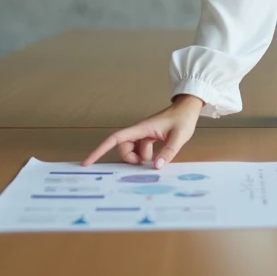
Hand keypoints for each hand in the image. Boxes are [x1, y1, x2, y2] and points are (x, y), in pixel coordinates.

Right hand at [80, 94, 202, 169]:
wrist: (188, 108)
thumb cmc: (183, 119)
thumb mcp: (179, 137)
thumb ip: (168, 152)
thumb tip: (155, 167)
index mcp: (141, 128)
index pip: (115, 139)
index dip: (100, 149)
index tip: (87, 162)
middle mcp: (139, 131)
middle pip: (123, 147)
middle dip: (129, 159)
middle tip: (145, 165)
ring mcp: (143, 134)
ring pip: (132, 150)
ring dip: (139, 159)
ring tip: (155, 161)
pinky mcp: (149, 138)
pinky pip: (141, 150)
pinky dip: (145, 157)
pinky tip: (158, 159)